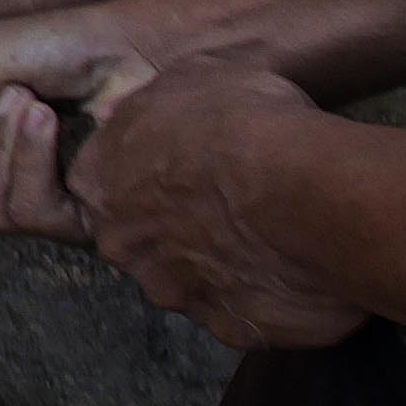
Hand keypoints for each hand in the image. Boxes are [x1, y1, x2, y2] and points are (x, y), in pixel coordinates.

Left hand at [61, 58, 371, 349]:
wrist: (305, 193)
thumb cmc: (247, 125)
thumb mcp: (195, 77)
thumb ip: (164, 105)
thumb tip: (169, 111)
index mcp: (101, 182)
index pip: (100, 181)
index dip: (144, 169)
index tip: (183, 160)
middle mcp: (126, 246)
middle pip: (140, 236)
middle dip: (177, 221)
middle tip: (230, 199)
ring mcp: (175, 292)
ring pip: (189, 277)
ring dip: (222, 259)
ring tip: (273, 230)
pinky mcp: (228, 327)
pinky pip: (242, 310)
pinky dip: (264, 292)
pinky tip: (294, 266)